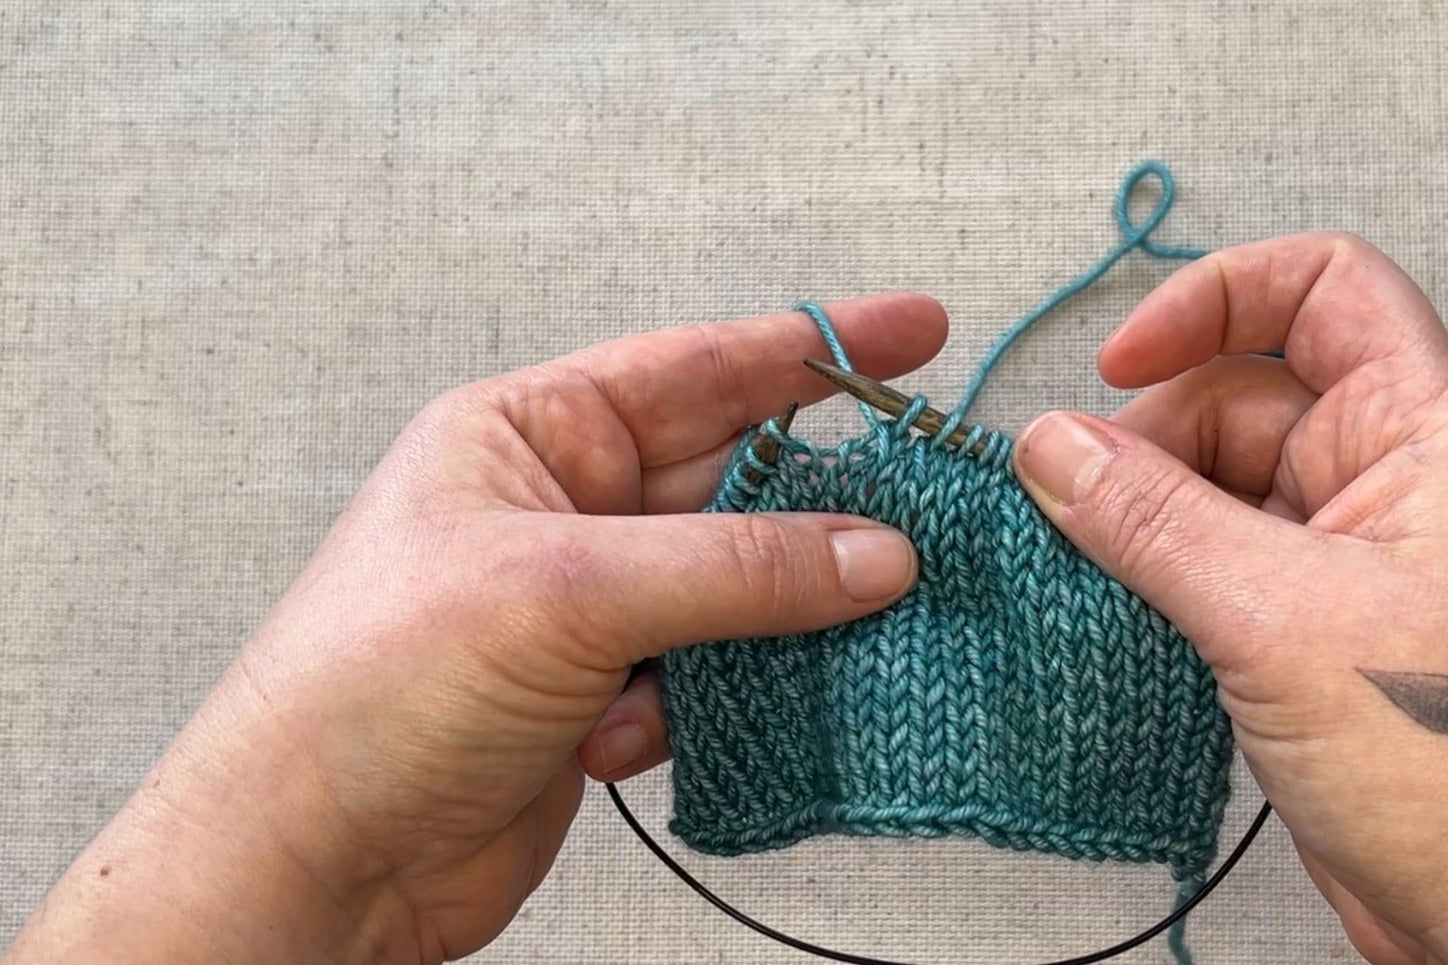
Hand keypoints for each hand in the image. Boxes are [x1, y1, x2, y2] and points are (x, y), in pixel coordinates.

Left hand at [4, 294, 946, 964]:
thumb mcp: (562, 592)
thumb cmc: (370, 689)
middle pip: (734, 482)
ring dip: (768, 626)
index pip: (699, 367)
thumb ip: (733, 568)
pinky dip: (709, 705)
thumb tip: (873, 553)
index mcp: (531, 435)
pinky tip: (639, 737)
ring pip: (738, 590)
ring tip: (812, 645)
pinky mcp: (604, 696)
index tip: (917, 332)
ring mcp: (588, 608)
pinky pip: (711, 675)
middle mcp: (565, 510)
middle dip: (818, 510)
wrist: (314, 862)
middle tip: (923, 515)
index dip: (815, 346)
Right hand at [1012, 234, 1447, 964]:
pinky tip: (1111, 610)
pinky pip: (1218, 564)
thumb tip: (1049, 443)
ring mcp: (1349, 560)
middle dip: (1151, 436)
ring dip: (1142, 515)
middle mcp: (1388, 480)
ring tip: (1084, 568)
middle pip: (1244, 394)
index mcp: (1423, 433)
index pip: (1326, 289)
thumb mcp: (1281, 620)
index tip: (1122, 363)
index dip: (1219, 297)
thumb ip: (1154, 520)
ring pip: (1219, 486)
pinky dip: (1158, 576)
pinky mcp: (1315, 632)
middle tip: (1074, 504)